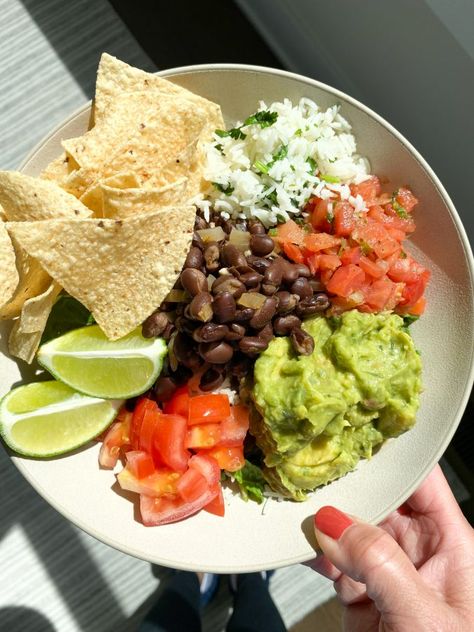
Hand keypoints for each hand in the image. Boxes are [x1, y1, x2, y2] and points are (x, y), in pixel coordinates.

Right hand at [310, 465, 473, 630]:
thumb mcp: (423, 614)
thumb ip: (380, 563)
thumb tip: (335, 522)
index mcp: (451, 543)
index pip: (421, 482)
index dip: (391, 459)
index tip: (356, 439)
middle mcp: (418, 551)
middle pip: (379, 500)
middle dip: (347, 487)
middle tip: (317, 478)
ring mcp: (387, 572)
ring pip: (349, 529)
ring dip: (324, 521)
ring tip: (302, 511)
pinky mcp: (360, 593)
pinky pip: (331, 559)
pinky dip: (313, 550)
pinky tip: (301, 542)